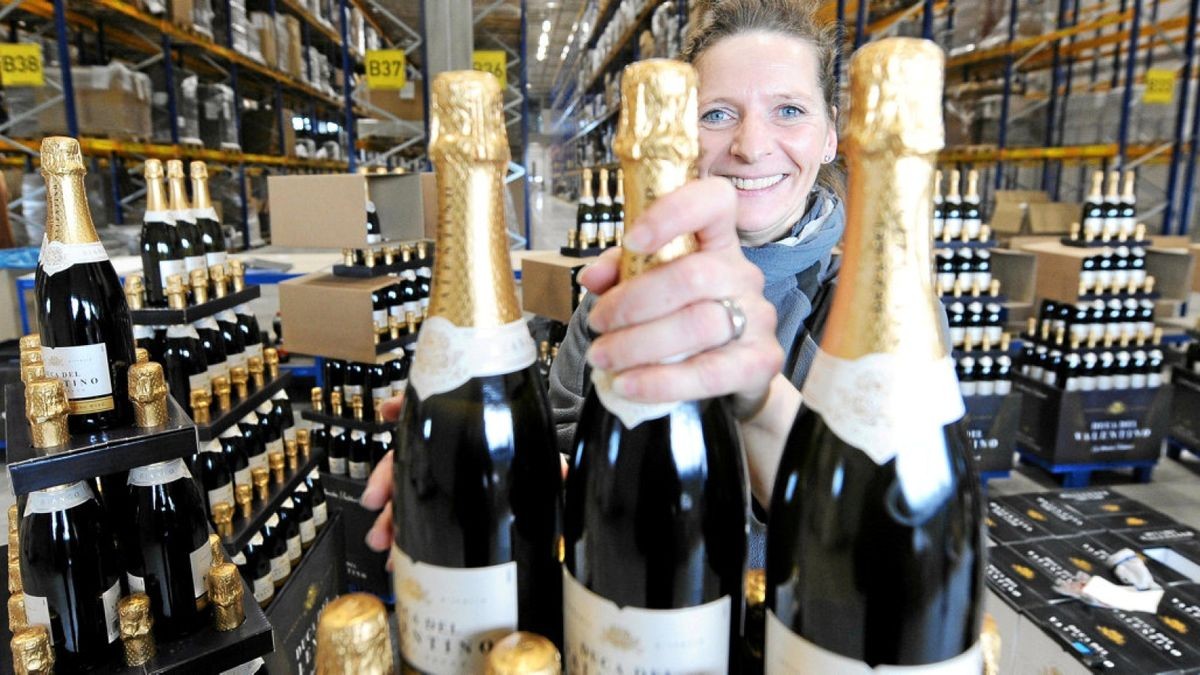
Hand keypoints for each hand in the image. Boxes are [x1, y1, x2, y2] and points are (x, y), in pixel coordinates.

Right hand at [361, 395, 568, 554]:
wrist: (538, 476)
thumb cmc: (533, 459)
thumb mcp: (542, 459)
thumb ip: (552, 466)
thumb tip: (565, 473)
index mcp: (466, 434)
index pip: (432, 416)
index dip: (406, 409)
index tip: (388, 411)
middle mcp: (447, 453)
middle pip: (409, 461)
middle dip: (386, 479)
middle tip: (375, 501)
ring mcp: (441, 478)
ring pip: (406, 493)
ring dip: (389, 515)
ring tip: (382, 539)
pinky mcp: (443, 505)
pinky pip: (418, 518)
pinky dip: (404, 535)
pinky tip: (397, 552)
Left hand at [581, 177, 782, 411]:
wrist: (732, 372)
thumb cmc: (684, 317)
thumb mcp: (649, 286)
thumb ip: (621, 274)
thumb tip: (591, 277)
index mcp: (717, 242)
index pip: (713, 202)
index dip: (673, 213)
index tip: (632, 241)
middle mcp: (743, 273)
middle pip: (692, 275)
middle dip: (632, 303)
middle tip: (598, 323)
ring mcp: (758, 316)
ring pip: (698, 324)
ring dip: (638, 344)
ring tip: (603, 356)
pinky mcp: (762, 361)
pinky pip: (709, 372)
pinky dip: (660, 381)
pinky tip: (627, 384)